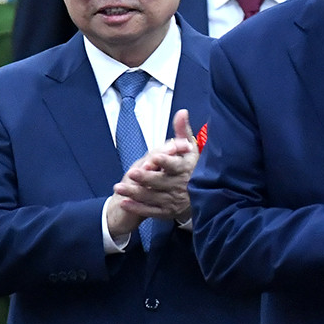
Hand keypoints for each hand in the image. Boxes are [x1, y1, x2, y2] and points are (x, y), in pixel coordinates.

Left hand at [111, 110, 198, 224]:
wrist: (204, 196)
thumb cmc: (193, 167)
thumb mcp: (191, 149)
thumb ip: (183, 131)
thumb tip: (182, 112)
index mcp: (185, 169)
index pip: (175, 165)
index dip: (166, 162)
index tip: (155, 157)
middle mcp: (179, 186)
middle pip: (160, 182)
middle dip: (145, 178)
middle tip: (131, 173)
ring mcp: (173, 200)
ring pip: (152, 197)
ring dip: (135, 193)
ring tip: (119, 188)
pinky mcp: (167, 212)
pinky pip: (151, 211)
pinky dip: (138, 208)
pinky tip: (125, 202)